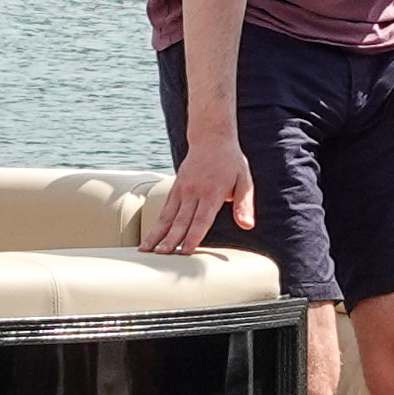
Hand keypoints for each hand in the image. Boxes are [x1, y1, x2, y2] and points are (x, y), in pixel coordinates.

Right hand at [146, 134, 257, 254]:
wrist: (211, 138)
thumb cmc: (231, 161)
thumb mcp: (244, 180)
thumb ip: (244, 204)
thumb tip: (247, 225)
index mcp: (212, 193)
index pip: (202, 219)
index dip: (193, 236)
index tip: (185, 251)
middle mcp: (194, 192)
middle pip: (181, 221)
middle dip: (170, 240)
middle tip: (161, 256)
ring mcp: (182, 190)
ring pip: (168, 217)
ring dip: (157, 234)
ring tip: (146, 250)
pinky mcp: (175, 188)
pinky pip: (165, 209)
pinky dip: (157, 224)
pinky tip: (150, 237)